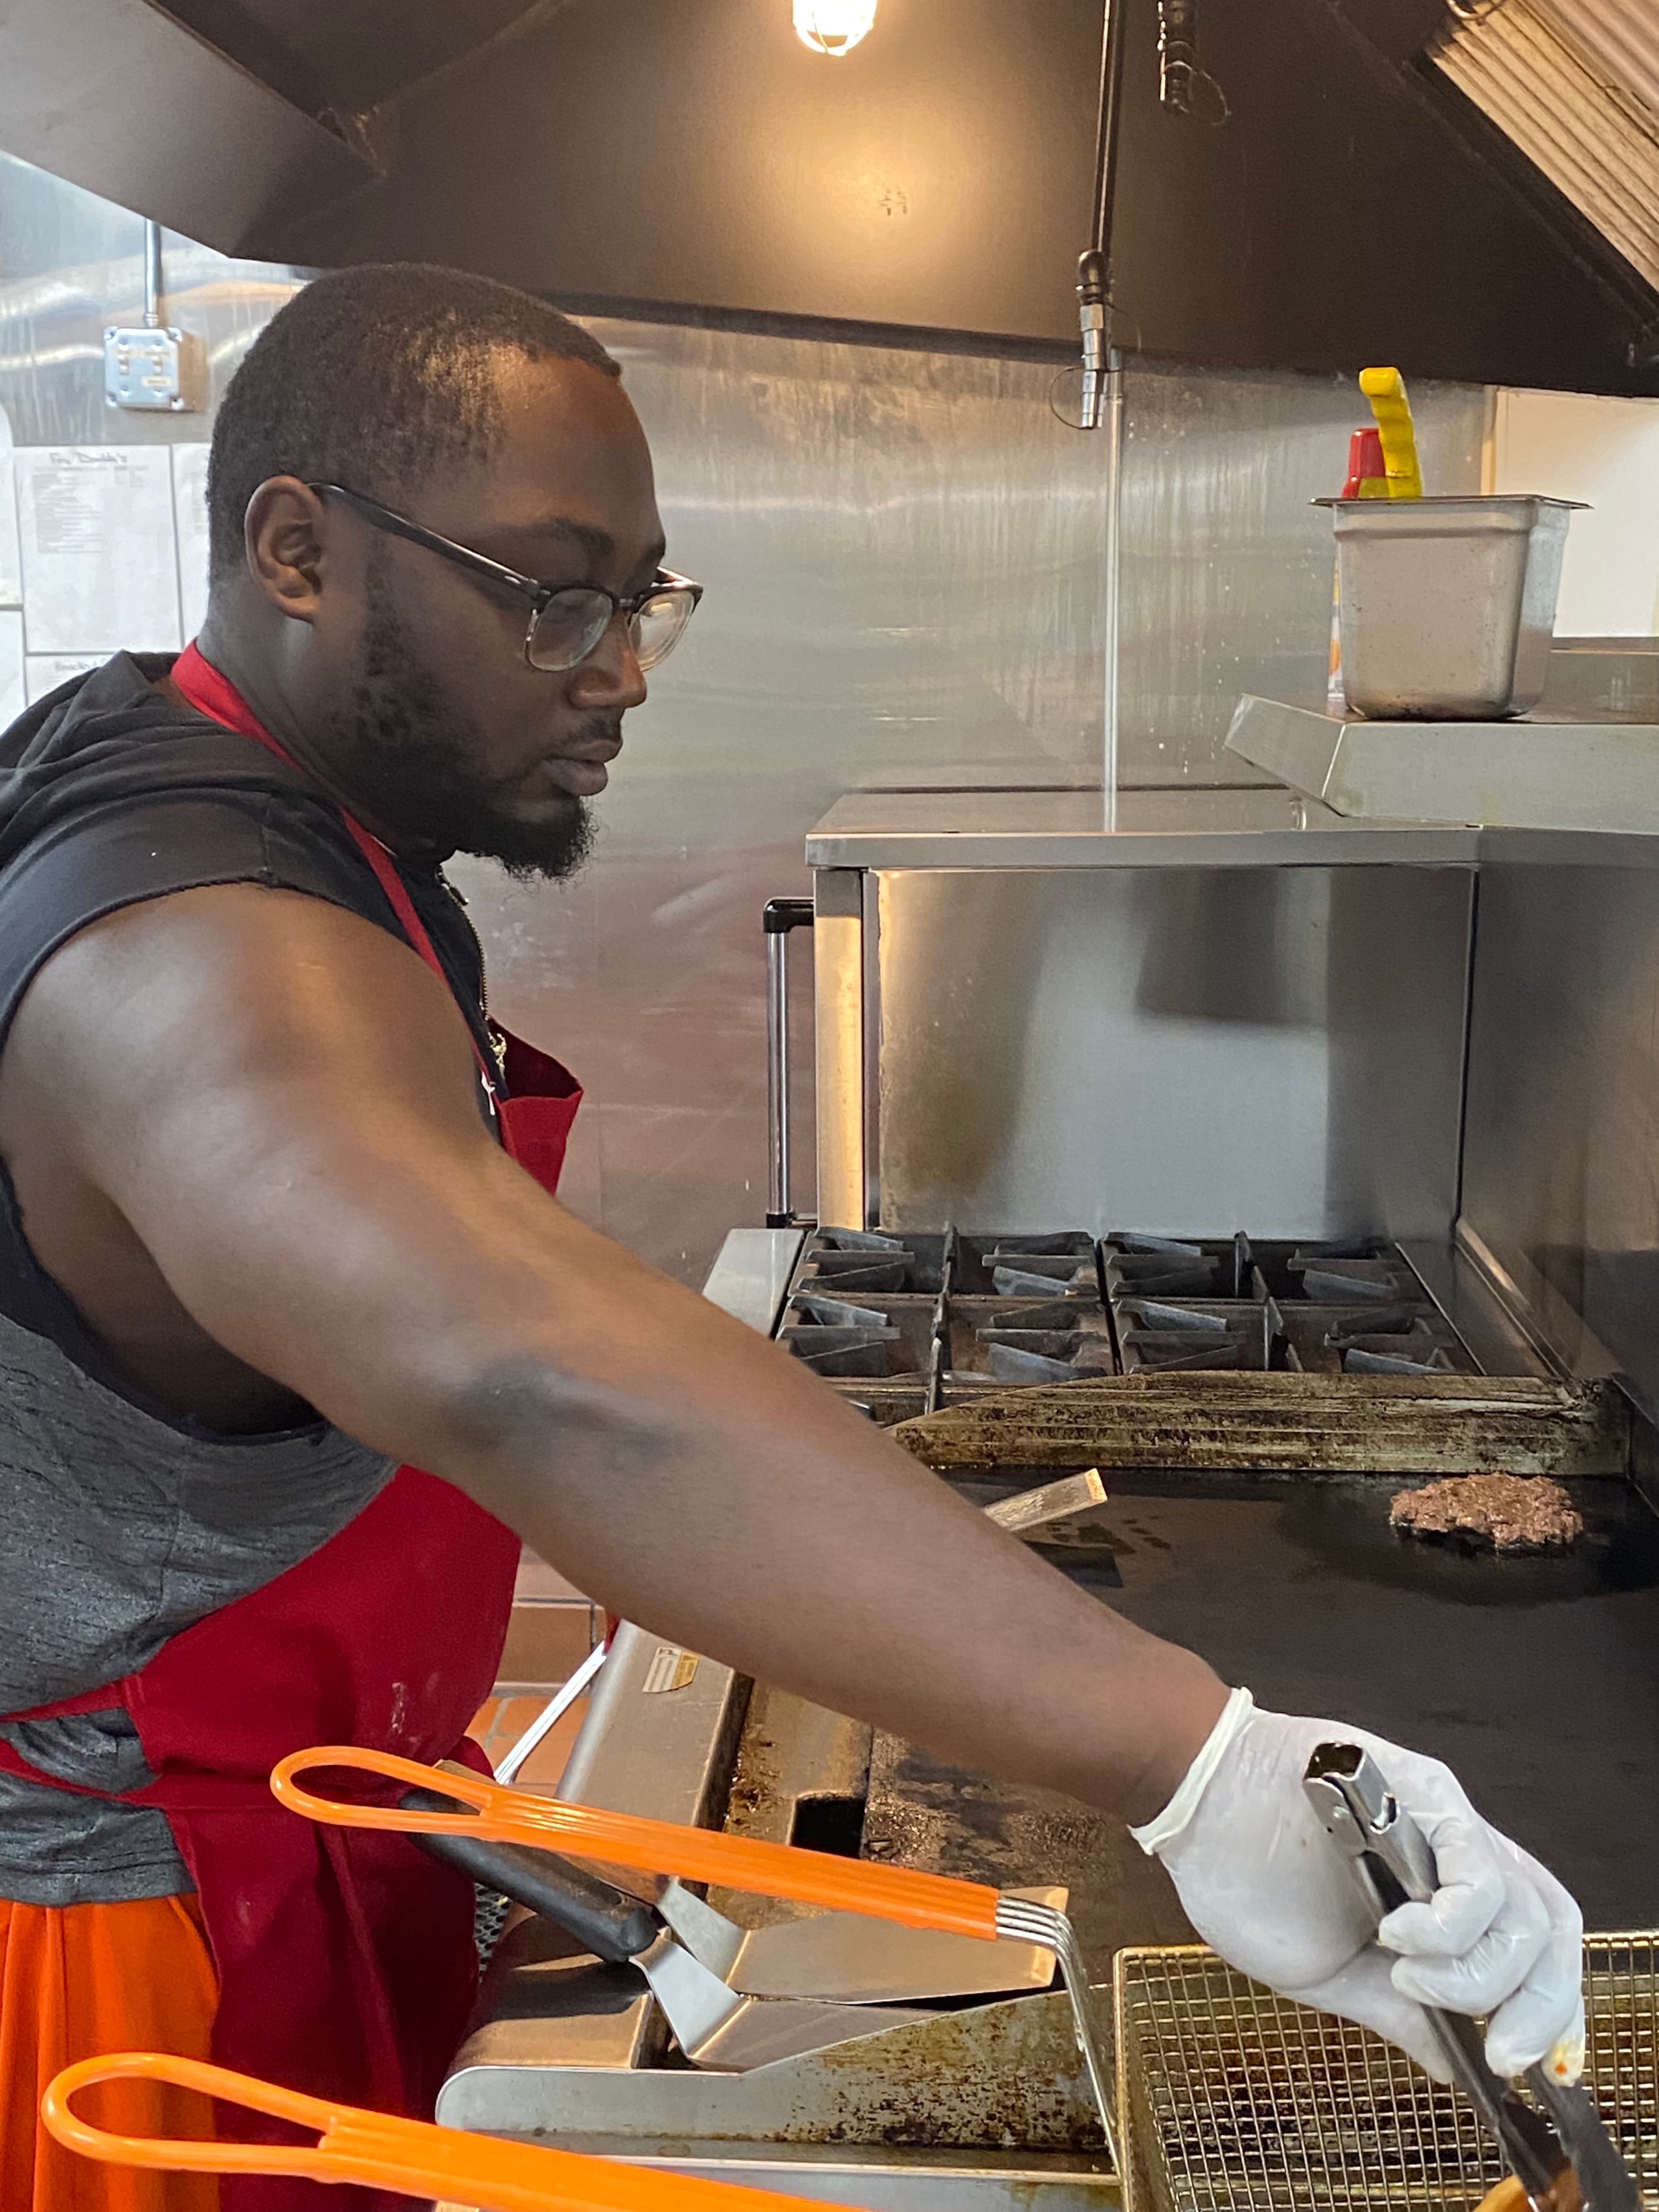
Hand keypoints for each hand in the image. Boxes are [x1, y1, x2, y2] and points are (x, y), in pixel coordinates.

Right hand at [1131, 1693, 1583, 2081]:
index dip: (1552, 2009)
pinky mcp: (1426, 1790)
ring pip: (1526, 1911)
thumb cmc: (1244, 1874)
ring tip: (1406, 1975)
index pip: (1535, 1949)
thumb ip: (1397, 2012)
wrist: (1195, 1801)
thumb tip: (1456, 2065)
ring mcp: (1445, 1819)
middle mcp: (1456, 1853)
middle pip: (1551, 1931)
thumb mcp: (1328, 1971)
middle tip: (1496, 2053)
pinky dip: (1453, 1926)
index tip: (1531, 2065)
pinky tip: (1400, 1935)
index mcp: (1440, 1895)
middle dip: (1539, 2009)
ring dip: (1478, 1973)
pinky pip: (1481, 1874)